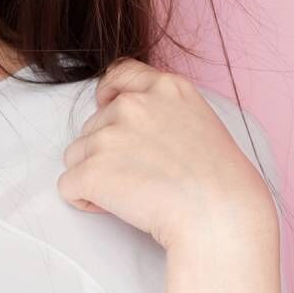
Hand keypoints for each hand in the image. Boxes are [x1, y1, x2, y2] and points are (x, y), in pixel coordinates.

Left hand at [57, 58, 277, 249]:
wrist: (222, 220)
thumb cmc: (225, 185)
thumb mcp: (202, 123)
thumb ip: (165, 113)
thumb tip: (137, 128)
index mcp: (166, 88)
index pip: (120, 72)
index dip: (108, 93)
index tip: (107, 107)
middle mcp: (133, 104)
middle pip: (94, 123)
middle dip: (106, 150)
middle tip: (141, 177)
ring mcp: (110, 135)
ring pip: (78, 153)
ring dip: (94, 174)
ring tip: (132, 195)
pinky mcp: (93, 169)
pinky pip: (68, 185)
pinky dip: (83, 198)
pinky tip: (111, 209)